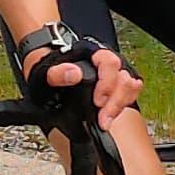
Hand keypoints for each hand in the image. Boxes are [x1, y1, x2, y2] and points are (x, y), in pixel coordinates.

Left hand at [11, 23, 128, 125]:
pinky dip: (123, 105)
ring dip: (120, 105)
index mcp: (91, 54)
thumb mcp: (44, 74)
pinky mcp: (114, 89)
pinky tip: (111, 116)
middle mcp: (106, 63)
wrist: (45, 81)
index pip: (109, 63)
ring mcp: (113, 75)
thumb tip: (74, 73)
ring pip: (130, 86)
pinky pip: (129, 94)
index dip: (106, 84)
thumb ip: (57, 73)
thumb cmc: (47, 76)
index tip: (98, 102)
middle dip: (116, 102)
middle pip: (124, 78)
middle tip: (103, 120)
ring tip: (106, 121)